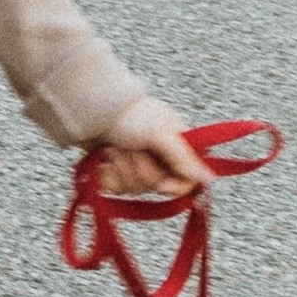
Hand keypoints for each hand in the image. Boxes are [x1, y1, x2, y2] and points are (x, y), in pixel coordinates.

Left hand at [89, 97, 203, 199]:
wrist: (87, 107)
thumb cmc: (128, 114)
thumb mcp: (160, 133)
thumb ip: (184, 158)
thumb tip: (209, 179)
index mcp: (176, 146)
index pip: (186, 182)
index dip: (173, 188)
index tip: (161, 186)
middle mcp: (158, 157)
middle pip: (156, 187)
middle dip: (140, 171)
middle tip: (132, 150)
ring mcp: (134, 164)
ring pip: (134, 188)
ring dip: (121, 168)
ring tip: (114, 148)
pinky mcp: (113, 169)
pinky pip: (114, 188)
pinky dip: (106, 174)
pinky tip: (102, 157)